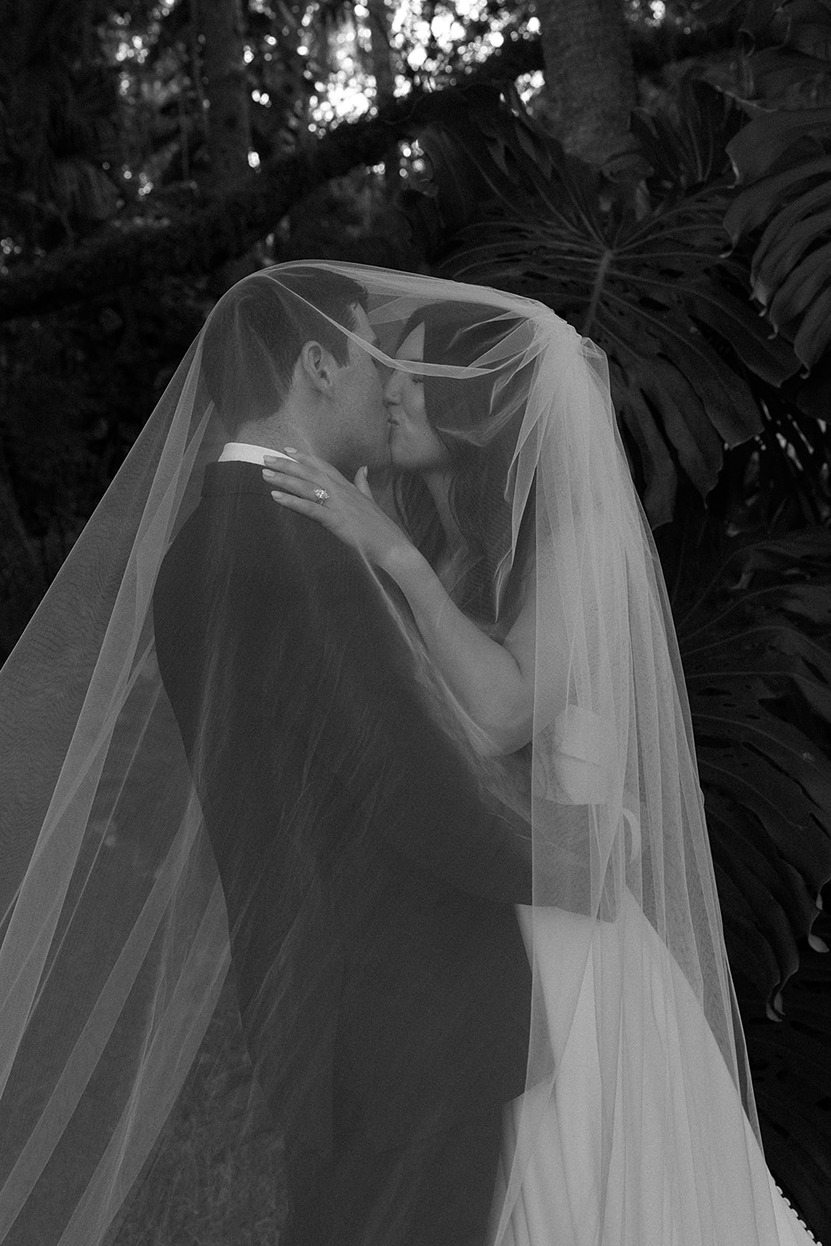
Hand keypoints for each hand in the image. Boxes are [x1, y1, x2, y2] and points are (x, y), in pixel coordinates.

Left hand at [263, 451, 413, 569]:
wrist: (392, 545)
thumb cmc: (381, 528)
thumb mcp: (370, 500)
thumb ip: (363, 483)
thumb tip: (363, 469)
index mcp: (348, 487)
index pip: (322, 466)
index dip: (304, 456)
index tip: (286, 449)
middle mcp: (341, 491)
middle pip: (309, 473)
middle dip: (286, 464)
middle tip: (265, 457)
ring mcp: (338, 505)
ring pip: (306, 487)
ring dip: (284, 479)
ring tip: (265, 474)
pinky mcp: (335, 520)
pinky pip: (309, 508)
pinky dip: (291, 501)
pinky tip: (276, 497)